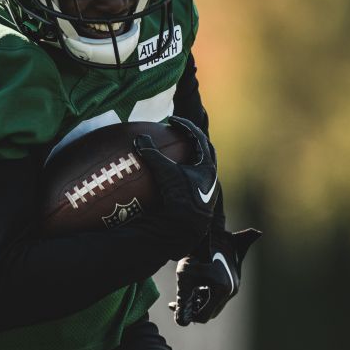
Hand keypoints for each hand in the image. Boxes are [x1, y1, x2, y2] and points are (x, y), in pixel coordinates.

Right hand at [133, 116, 219, 249]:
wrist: (186, 228)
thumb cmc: (179, 197)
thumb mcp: (164, 172)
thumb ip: (152, 154)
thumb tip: (139, 138)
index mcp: (208, 166)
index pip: (199, 138)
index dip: (185, 126)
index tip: (172, 121)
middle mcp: (210, 178)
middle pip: (204, 152)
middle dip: (193, 141)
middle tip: (179, 134)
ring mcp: (205, 191)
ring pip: (199, 169)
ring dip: (188, 160)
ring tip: (175, 155)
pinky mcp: (197, 203)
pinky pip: (190, 183)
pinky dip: (180, 177)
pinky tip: (167, 180)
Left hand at [170, 228, 261, 325]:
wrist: (211, 232)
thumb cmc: (195, 253)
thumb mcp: (185, 277)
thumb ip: (183, 301)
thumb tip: (181, 323)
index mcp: (222, 290)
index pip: (205, 316)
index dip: (188, 316)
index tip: (175, 307)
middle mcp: (232, 290)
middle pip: (210, 311)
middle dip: (194, 308)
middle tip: (176, 302)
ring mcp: (234, 285)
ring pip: (214, 303)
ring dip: (200, 301)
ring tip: (185, 292)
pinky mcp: (232, 280)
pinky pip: (218, 293)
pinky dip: (206, 293)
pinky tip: (194, 285)